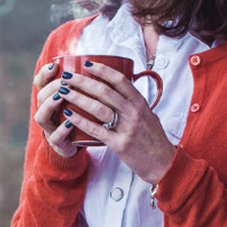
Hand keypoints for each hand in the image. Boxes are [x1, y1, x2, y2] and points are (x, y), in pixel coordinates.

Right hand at [31, 62, 82, 158]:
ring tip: (61, 96)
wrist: (76, 145)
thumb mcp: (80, 100)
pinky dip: (62, 129)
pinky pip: (55, 137)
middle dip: (51, 87)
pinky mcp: (58, 143)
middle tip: (65, 81)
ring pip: (41, 116)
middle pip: (40, 97)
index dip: (44, 74)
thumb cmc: (80, 118)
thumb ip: (84, 85)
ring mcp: (50, 128)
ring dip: (50, 105)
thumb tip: (94, 63)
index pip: (40, 83)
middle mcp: (46, 112)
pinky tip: (70, 122)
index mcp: (50, 99)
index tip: (54, 66)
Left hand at [58, 60, 176, 182]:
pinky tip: (68, 115)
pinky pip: (95, 129)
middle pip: (104, 91)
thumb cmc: (153, 138)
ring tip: (63, 91)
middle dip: (82, 81)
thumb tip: (120, 88)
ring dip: (77, 98)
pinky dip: (80, 121)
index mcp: (140, 103)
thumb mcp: (148, 115)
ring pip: (97, 108)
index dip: (102, 70)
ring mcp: (126, 128)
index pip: (120, 80)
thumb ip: (134, 102)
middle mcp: (133, 113)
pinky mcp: (119, 144)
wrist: (163, 163)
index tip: (87, 64)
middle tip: (67, 75)